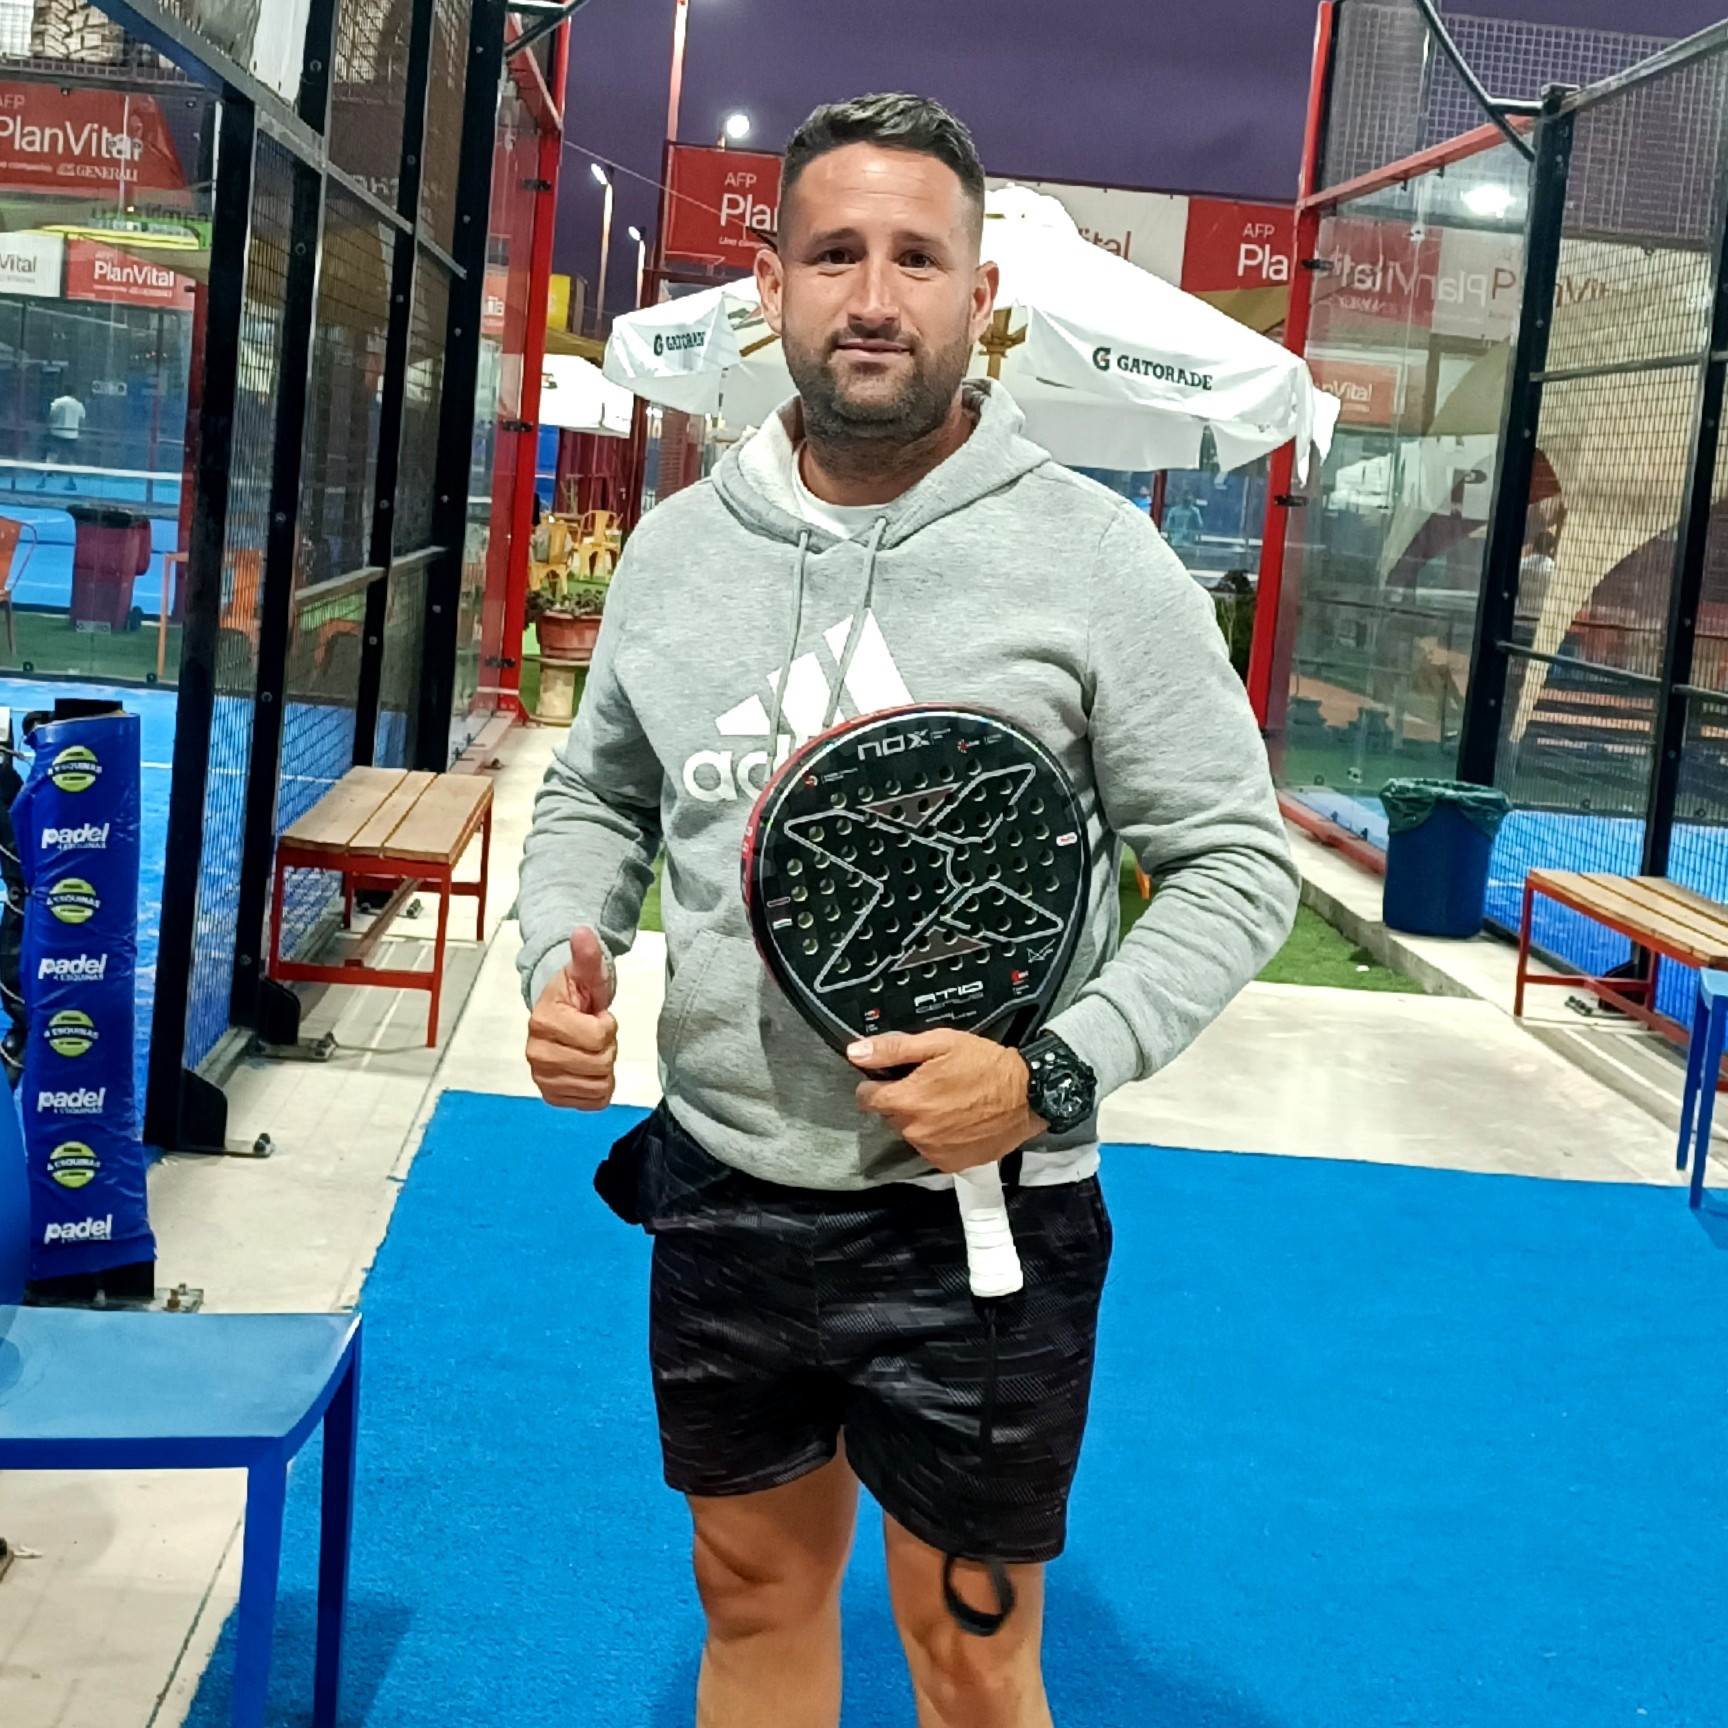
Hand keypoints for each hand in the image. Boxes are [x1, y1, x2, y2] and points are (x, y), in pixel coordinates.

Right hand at [526, 929, 617, 1109]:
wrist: (559, 1016)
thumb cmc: (574, 995)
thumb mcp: (585, 974)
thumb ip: (587, 956)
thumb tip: (582, 932)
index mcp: (544, 1021)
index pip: (598, 1037)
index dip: (607, 1025)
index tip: (596, 1016)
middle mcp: (537, 1053)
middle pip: (600, 1064)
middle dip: (607, 1047)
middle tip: (595, 1035)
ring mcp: (542, 1078)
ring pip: (599, 1085)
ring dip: (605, 1068)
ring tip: (591, 1050)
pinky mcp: (551, 1096)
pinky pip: (593, 1102)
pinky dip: (599, 1088)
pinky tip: (589, 1069)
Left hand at [848, 1030, 1044, 1174]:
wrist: (1028, 1096)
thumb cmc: (984, 1064)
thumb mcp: (940, 1043)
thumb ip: (893, 1049)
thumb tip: (855, 1052)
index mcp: (907, 1100)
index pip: (867, 1098)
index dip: (876, 1084)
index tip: (893, 1078)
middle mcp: (914, 1130)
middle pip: (890, 1115)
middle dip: (902, 1100)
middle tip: (930, 1085)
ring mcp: (932, 1151)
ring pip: (910, 1132)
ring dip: (921, 1119)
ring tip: (948, 1103)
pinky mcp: (950, 1164)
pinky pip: (930, 1149)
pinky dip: (938, 1137)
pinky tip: (958, 1122)